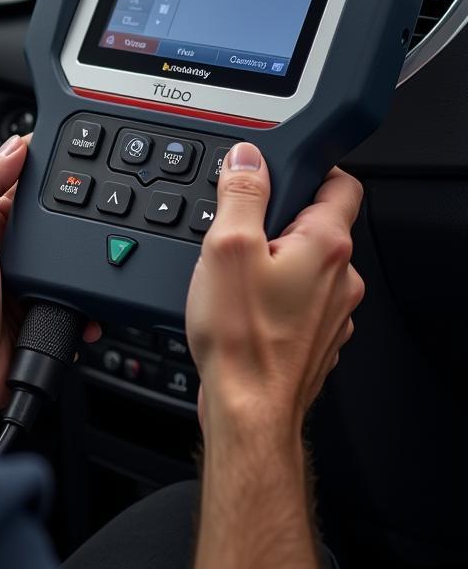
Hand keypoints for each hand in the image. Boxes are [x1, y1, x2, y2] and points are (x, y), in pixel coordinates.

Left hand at [0, 134, 97, 426]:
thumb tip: (14, 146)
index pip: (23, 178)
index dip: (47, 165)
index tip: (74, 151)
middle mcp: (12, 246)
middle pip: (58, 214)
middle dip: (80, 212)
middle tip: (99, 209)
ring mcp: (33, 277)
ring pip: (76, 255)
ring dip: (89, 258)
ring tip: (99, 255)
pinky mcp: (52, 306)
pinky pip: (83, 294)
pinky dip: (92, 297)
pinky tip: (93, 298)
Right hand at [186, 142, 364, 438]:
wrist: (248, 410)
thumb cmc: (242, 338)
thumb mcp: (226, 246)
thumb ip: (241, 193)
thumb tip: (247, 158)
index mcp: (325, 245)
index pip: (342, 183)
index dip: (312, 169)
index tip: (282, 171)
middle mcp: (340, 278)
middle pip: (318, 225)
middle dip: (280, 221)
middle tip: (239, 231)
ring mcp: (332, 312)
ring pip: (307, 266)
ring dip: (277, 262)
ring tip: (234, 276)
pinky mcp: (316, 338)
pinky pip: (300, 300)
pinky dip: (276, 296)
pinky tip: (242, 308)